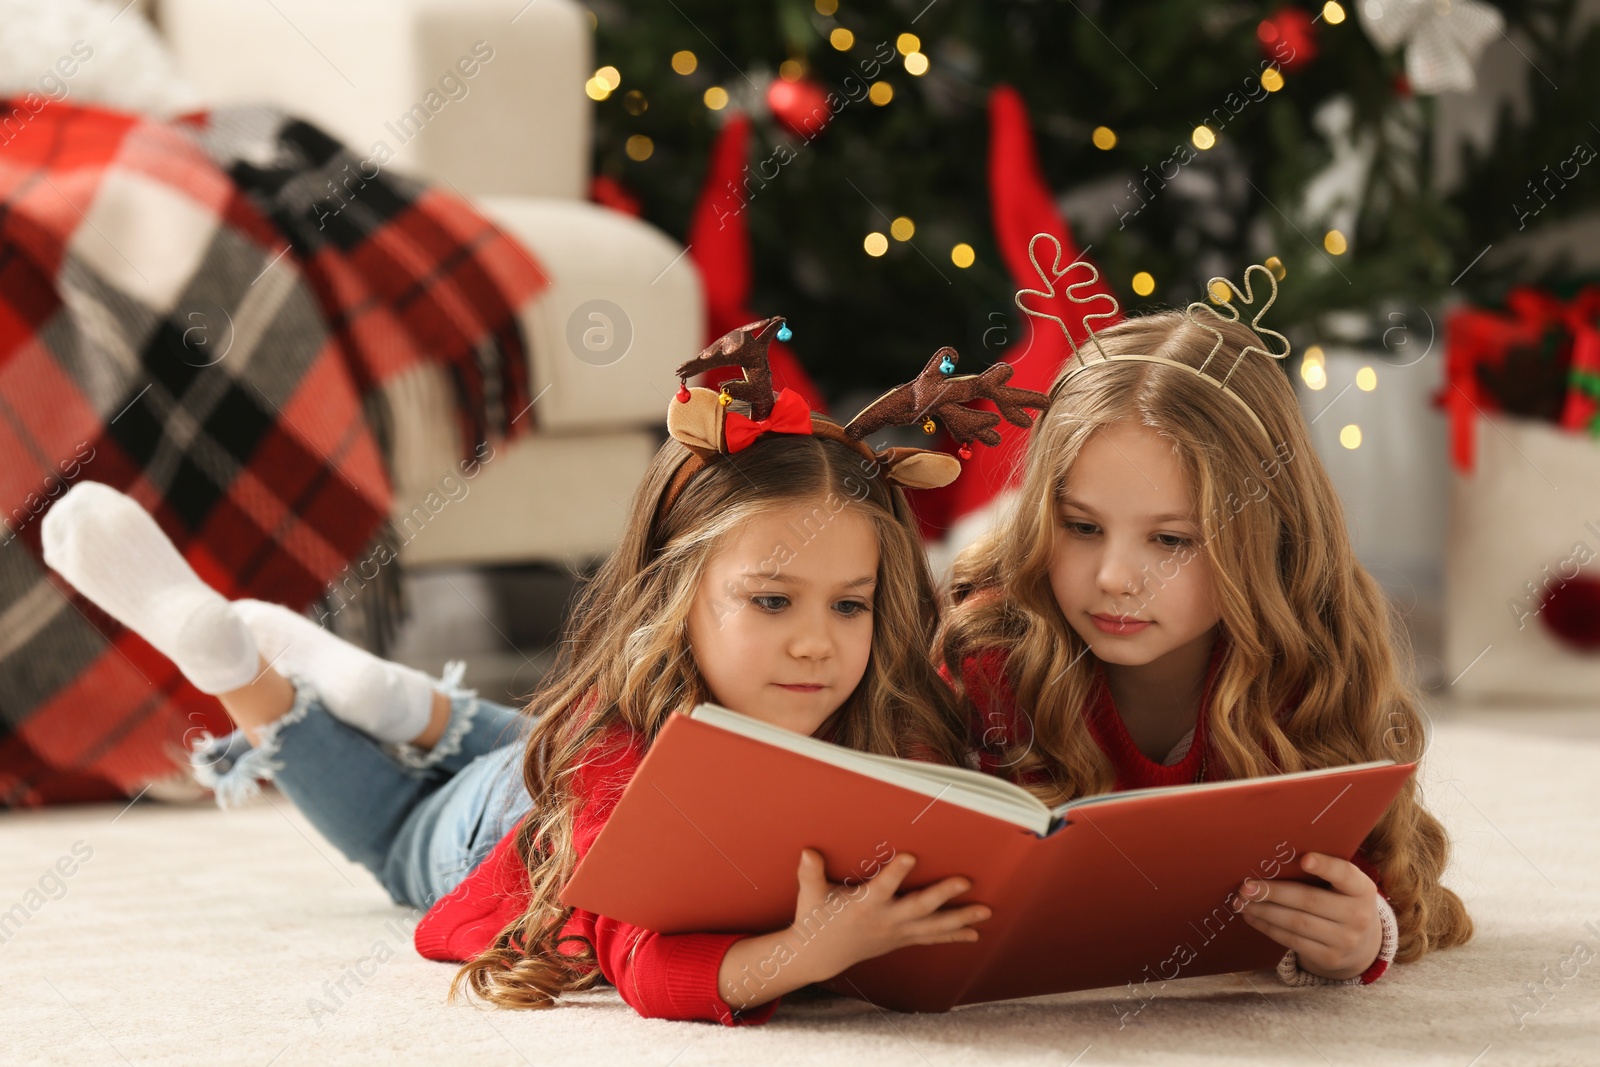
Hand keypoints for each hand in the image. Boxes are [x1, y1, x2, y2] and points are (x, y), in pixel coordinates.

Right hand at [717, 848, 989, 1010]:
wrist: (821, 955)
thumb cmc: (816, 918)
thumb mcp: (810, 895)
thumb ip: (810, 873)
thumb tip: (808, 852)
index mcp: (864, 905)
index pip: (882, 886)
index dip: (896, 873)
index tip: (910, 855)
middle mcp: (885, 919)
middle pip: (919, 907)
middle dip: (943, 895)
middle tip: (965, 881)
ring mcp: (897, 932)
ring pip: (933, 926)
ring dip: (960, 919)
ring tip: (985, 911)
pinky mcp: (902, 939)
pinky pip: (932, 938)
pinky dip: (954, 936)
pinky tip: (974, 933)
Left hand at [1236, 851, 1382, 980]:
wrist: (1362, 943)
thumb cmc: (1340, 900)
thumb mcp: (1343, 886)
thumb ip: (1322, 872)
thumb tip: (1272, 858)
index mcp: (1362, 889)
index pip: (1346, 875)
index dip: (1326, 866)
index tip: (1304, 859)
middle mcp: (1358, 916)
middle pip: (1310, 900)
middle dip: (1274, 893)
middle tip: (1246, 886)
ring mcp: (1345, 940)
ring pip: (1297, 923)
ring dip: (1264, 911)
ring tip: (1240, 902)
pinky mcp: (1329, 958)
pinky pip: (1292, 941)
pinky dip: (1268, 927)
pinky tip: (1252, 916)